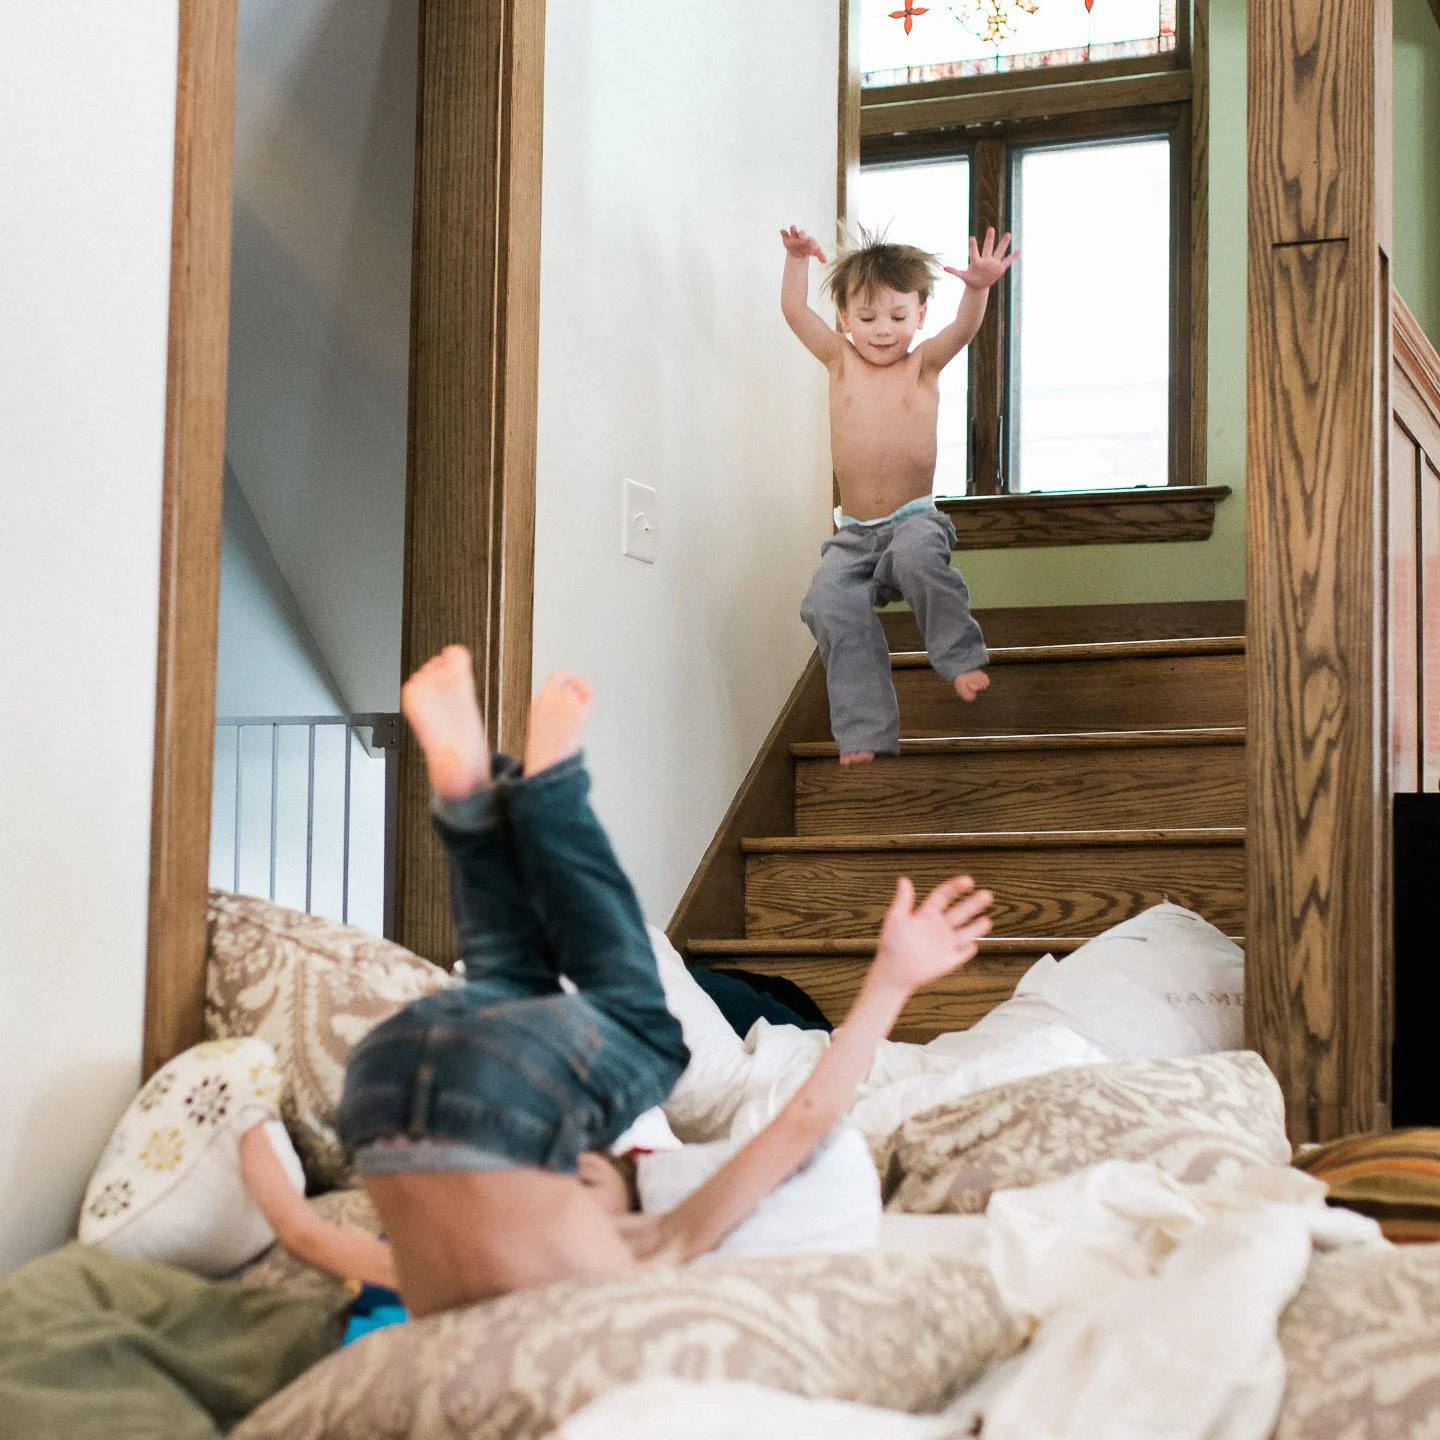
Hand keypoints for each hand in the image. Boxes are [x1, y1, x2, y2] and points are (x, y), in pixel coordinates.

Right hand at [780, 225, 827, 262]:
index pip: (811, 240)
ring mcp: (794, 236)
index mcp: (809, 239)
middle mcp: (801, 235)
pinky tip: (782, 231)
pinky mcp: (786, 238)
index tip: (814, 249)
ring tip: (792, 228)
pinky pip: (785, 233)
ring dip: (793, 229)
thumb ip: (820, 255)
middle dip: (802, 234)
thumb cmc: (809, 249)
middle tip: (802, 238)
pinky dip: (783, 232)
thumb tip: (825, 261)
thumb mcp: (815, 252)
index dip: (813, 244)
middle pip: (802, 232)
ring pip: (793, 230)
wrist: (799, 250)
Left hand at [873, 875, 992, 993]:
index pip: (944, 896)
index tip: (968, 881)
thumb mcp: (896, 919)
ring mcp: (944, 944)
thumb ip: (903, 900)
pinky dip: (969, 951)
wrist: (893, 972)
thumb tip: (904, 880)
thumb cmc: (891, 945)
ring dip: (977, 926)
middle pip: (960, 912)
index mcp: (927, 914)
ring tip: (988, 920)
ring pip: (965, 932)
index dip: (955, 887)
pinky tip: (975, 946)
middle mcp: (938, 927)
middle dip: (974, 904)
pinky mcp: (947, 960)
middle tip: (987, 895)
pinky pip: (962, 954)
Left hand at [944, 228, 1017, 290]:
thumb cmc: (970, 279)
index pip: (974, 252)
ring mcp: (993, 263)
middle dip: (990, 239)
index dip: (972, 246)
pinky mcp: (999, 268)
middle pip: (988, 247)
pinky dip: (1012, 257)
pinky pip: (1007, 261)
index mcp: (976, 262)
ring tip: (1008, 234)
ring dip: (1004, 244)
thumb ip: (954, 272)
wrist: (978, 285)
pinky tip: (1018, 251)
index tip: (971, 237)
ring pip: (999, 251)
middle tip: (990, 228)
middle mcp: (986, 260)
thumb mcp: (962, 277)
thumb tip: (943, 268)